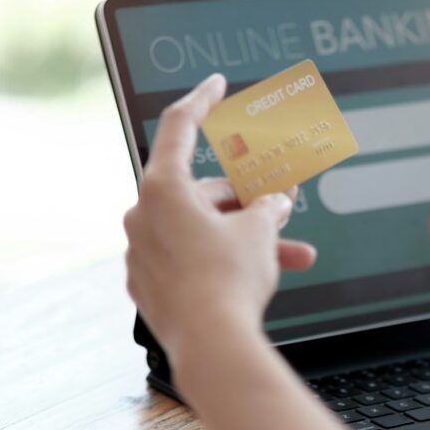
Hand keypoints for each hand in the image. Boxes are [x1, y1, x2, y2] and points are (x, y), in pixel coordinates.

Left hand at [123, 73, 316, 357]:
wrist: (212, 345)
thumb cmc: (228, 280)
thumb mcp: (259, 231)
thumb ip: (268, 206)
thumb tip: (276, 201)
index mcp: (163, 188)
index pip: (180, 127)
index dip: (202, 100)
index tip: (215, 84)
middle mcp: (143, 215)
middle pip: (202, 192)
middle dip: (247, 202)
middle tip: (281, 208)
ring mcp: (142, 252)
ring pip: (201, 230)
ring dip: (243, 237)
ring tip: (288, 254)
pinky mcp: (149, 285)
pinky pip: (189, 259)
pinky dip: (219, 259)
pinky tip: (252, 274)